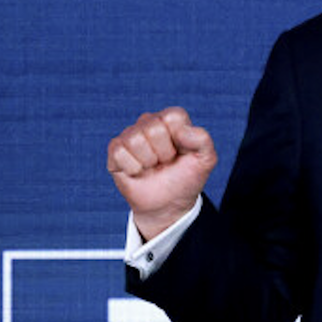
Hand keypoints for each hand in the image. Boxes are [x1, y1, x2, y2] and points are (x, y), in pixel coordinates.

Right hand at [107, 107, 217, 239]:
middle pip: (153, 128)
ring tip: (152, 167)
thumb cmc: (186, 178)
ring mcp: (131, 135)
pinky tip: (138, 171)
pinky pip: (119, 152)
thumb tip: (182, 130)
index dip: (179, 140)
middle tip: (165, 163)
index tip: (181, 153)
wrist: (168, 205)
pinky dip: (132, 168)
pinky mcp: (115, 150)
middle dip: (163, 153)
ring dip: (147, 161)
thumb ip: (202, 139)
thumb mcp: (205, 160)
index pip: (173, 117)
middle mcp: (150, 121)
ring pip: (135, 140)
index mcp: (172, 119)